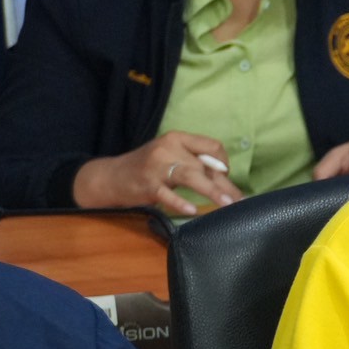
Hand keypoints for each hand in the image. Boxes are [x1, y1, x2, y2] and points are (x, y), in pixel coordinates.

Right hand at [72, 131, 241, 215]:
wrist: (111, 177)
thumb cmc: (148, 167)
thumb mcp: (171, 156)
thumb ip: (194, 161)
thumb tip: (225, 176)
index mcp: (177, 138)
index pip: (212, 146)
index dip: (223, 162)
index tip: (224, 176)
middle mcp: (168, 148)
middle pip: (204, 165)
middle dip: (224, 184)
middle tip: (238, 200)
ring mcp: (156, 166)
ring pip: (191, 176)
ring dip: (212, 191)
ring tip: (227, 204)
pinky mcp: (147, 184)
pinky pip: (167, 194)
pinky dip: (180, 202)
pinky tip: (192, 210)